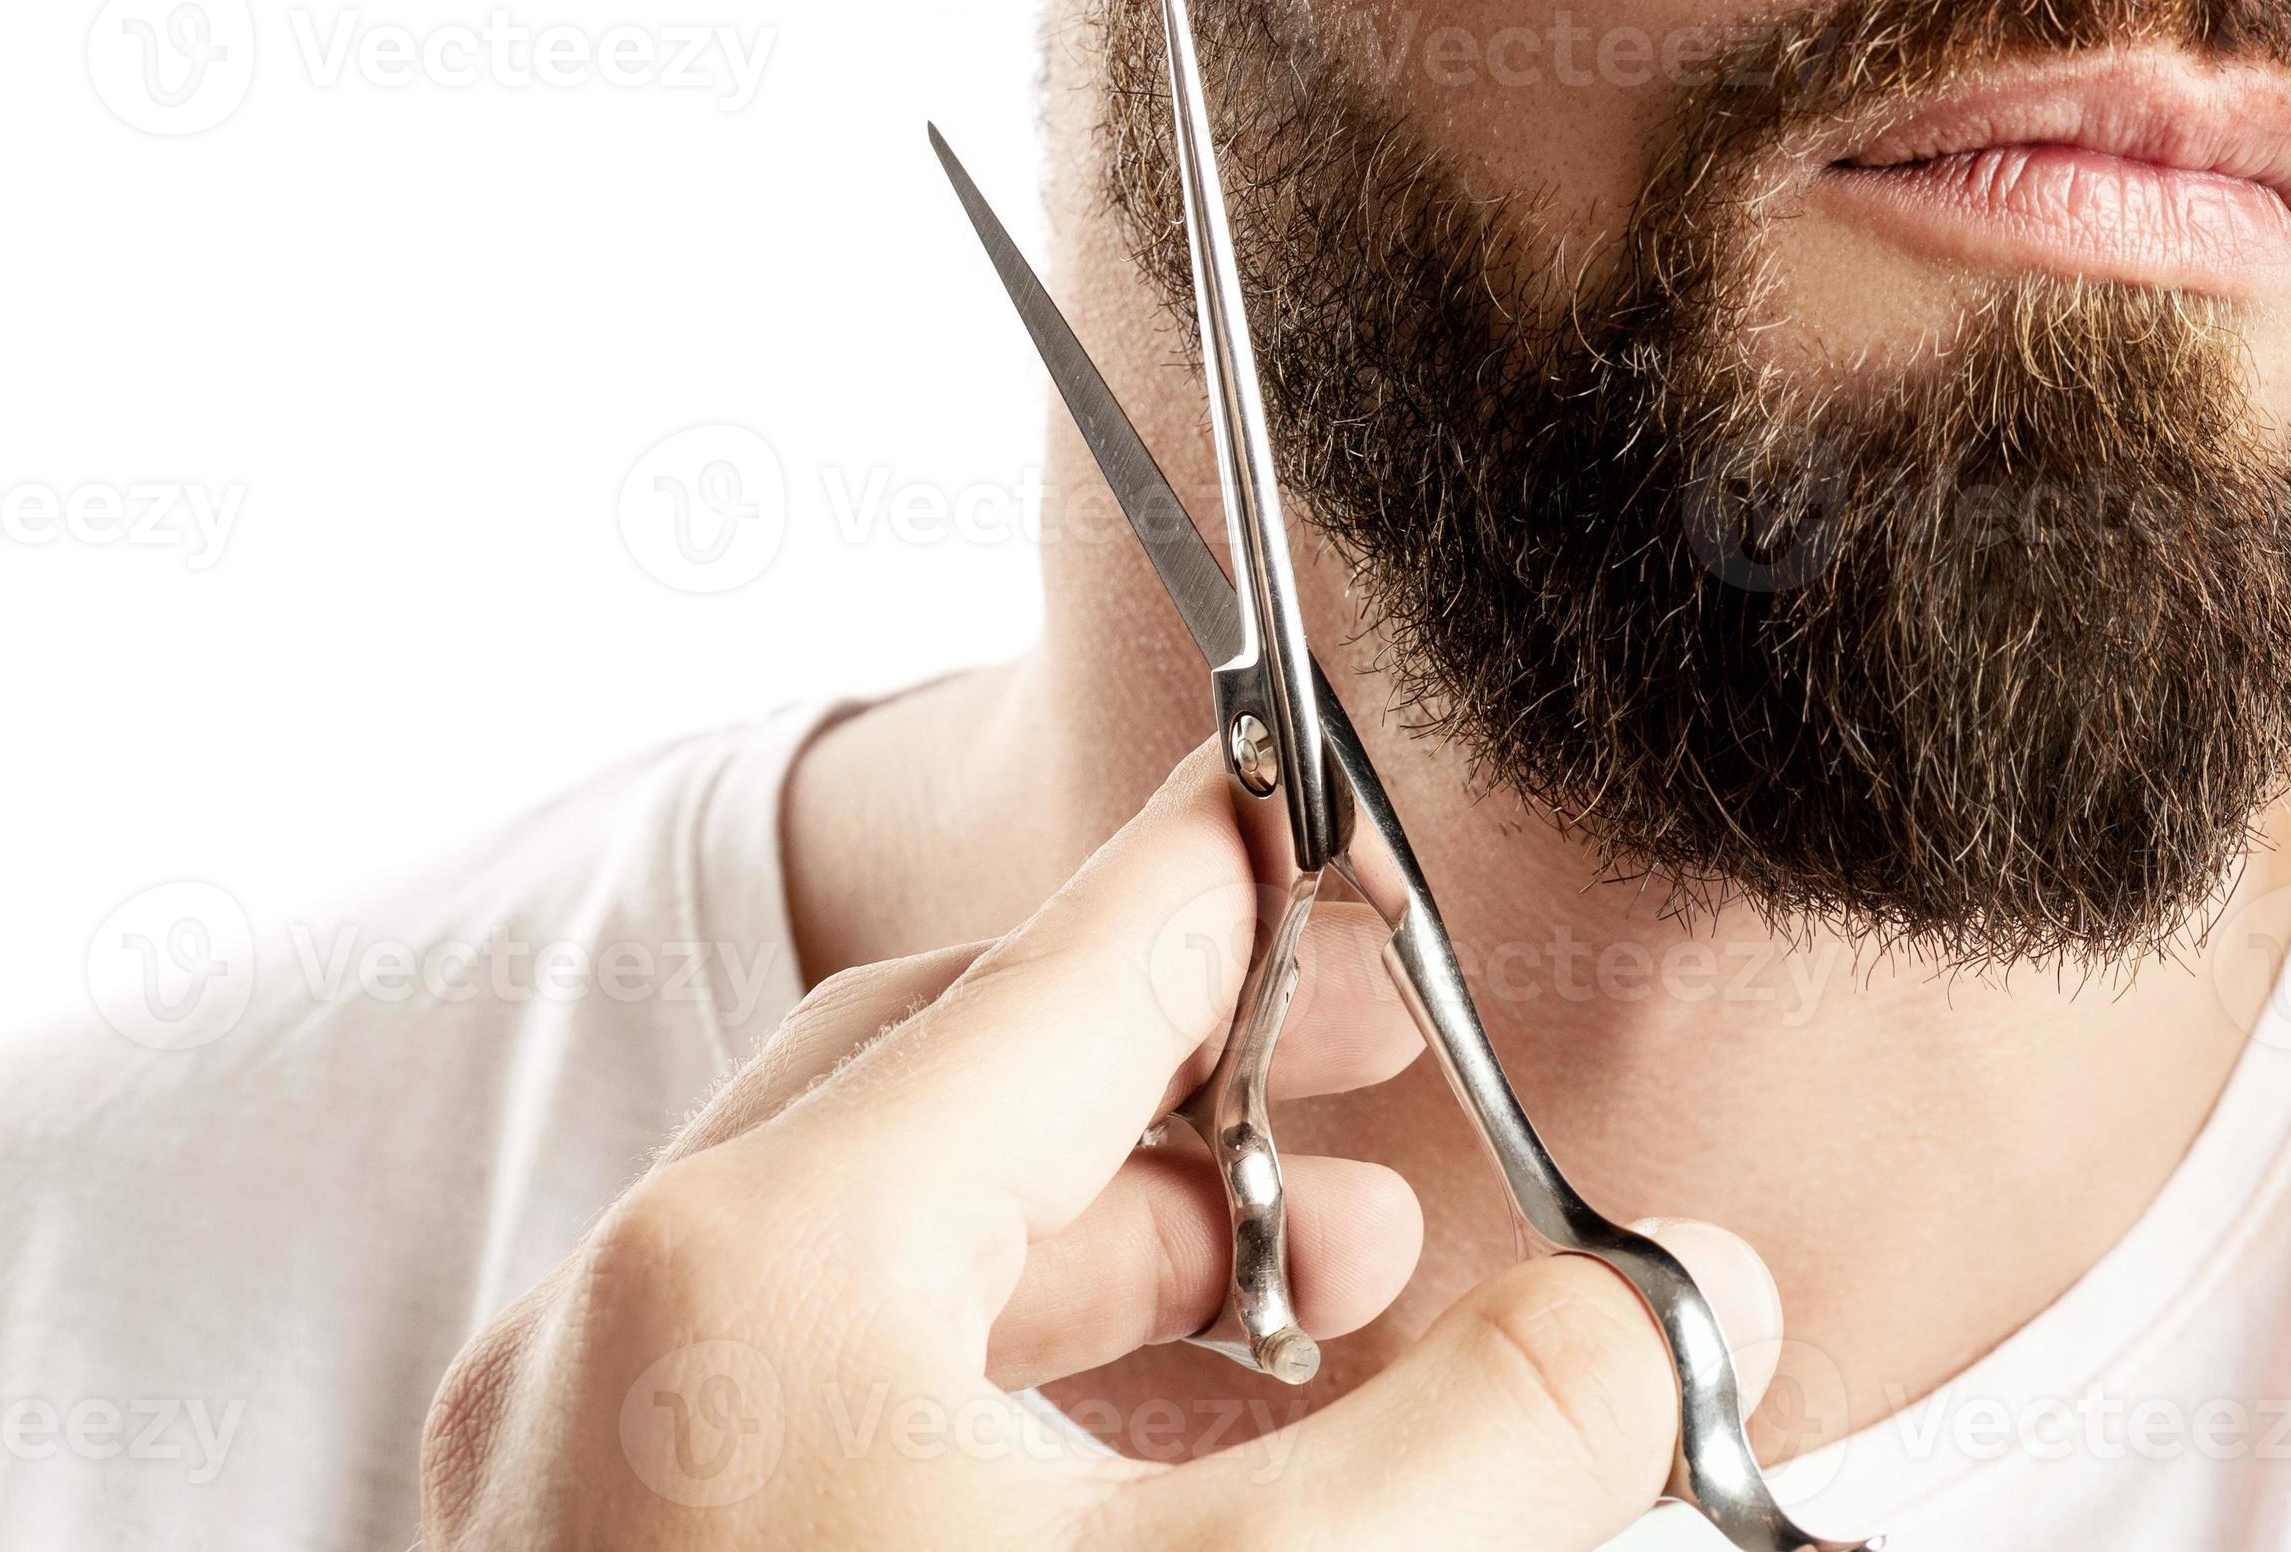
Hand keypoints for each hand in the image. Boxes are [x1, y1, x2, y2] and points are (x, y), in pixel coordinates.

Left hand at [419, 738, 1782, 1548]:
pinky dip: (1031, 1378)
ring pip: (900, 1241)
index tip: (1339, 816)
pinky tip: (1194, 1453)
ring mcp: (595, 1473)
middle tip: (1382, 1076)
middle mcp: (630, 1339)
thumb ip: (1518, 1423)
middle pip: (964, 1078)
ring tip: (1331, 1281)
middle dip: (1205, 1076)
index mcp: (760, 1274)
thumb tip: (1695, 1289)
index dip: (1242, 878)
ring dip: (1131, 1239)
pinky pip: (844, 1387)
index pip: (1067, 965)